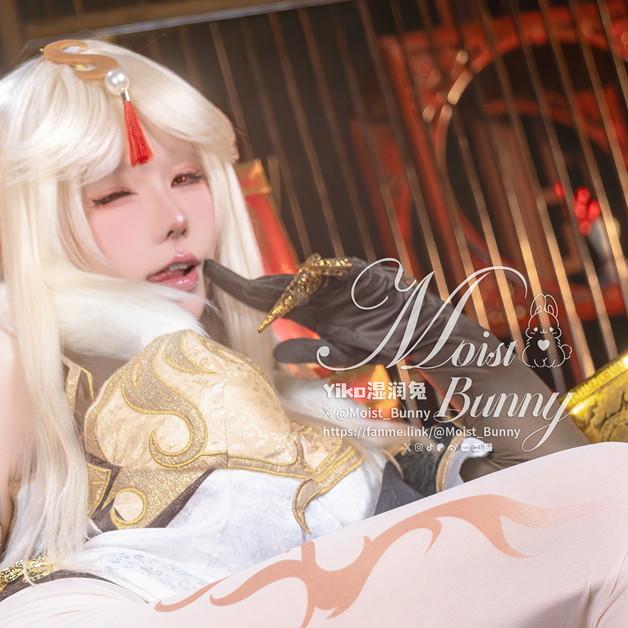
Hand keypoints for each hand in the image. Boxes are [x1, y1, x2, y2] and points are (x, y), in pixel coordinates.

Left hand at [203, 254, 485, 371]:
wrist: (417, 330)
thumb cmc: (379, 341)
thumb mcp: (342, 355)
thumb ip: (311, 352)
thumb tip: (275, 353)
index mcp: (311, 311)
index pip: (266, 300)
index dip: (238, 290)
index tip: (210, 279)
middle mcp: (318, 293)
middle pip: (274, 286)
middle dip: (243, 283)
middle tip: (210, 272)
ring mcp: (336, 282)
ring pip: (299, 280)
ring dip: (275, 284)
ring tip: (250, 282)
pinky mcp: (361, 274)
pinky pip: (337, 273)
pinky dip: (321, 275)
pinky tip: (301, 280)